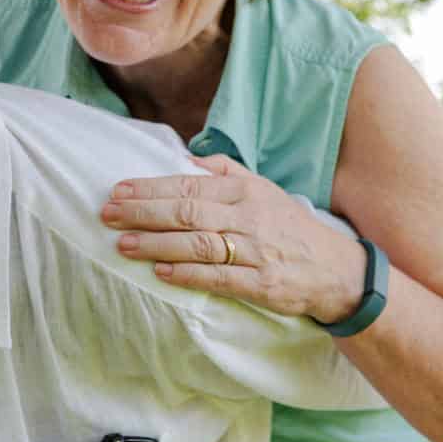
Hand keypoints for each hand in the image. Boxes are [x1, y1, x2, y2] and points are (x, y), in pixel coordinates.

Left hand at [100, 154, 367, 323]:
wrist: (334, 269)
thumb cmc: (289, 226)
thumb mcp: (262, 189)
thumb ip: (224, 172)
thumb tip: (184, 157)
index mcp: (245, 191)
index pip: (189, 185)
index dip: (150, 188)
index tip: (118, 190)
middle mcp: (248, 217)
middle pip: (187, 212)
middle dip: (143, 213)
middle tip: (108, 215)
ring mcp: (255, 251)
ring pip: (197, 245)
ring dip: (156, 245)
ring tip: (123, 245)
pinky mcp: (261, 283)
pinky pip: (218, 278)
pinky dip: (187, 275)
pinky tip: (161, 272)